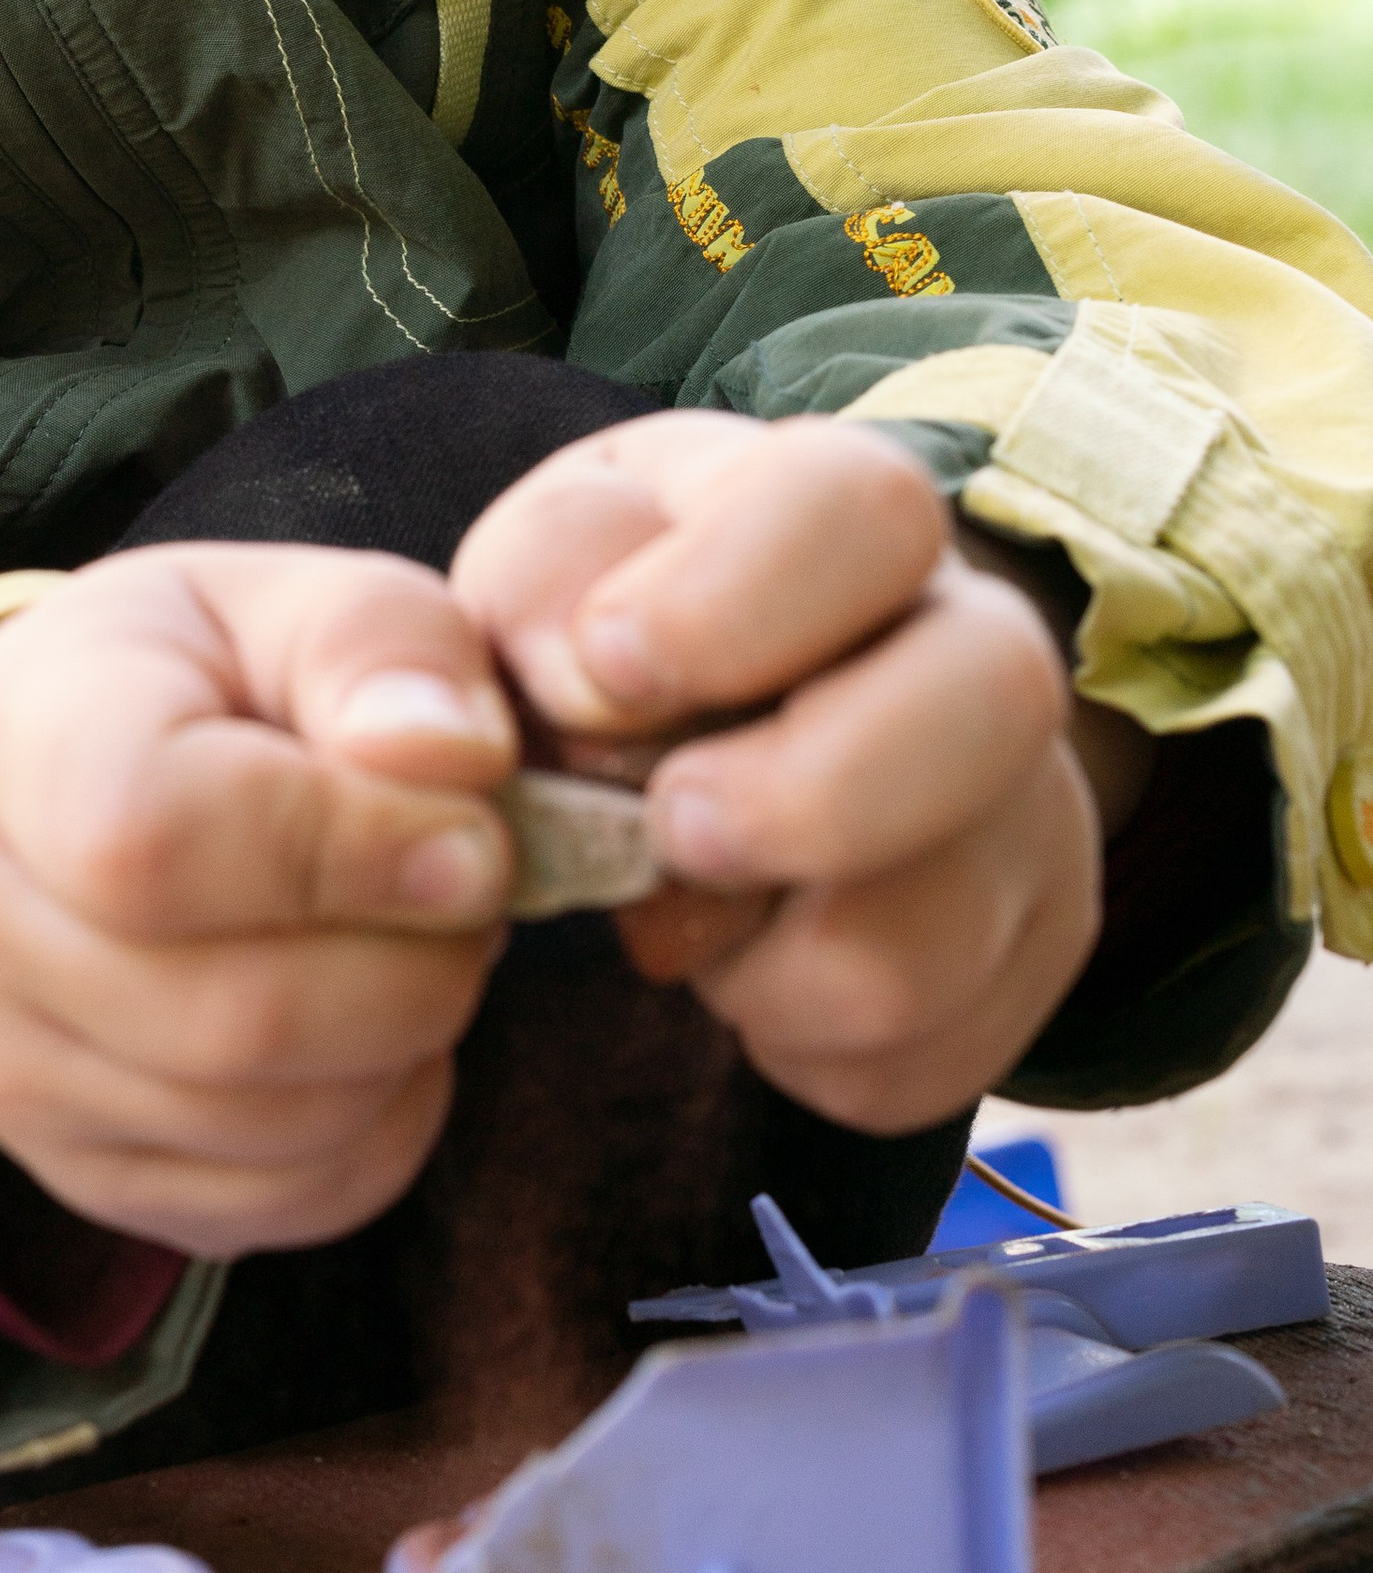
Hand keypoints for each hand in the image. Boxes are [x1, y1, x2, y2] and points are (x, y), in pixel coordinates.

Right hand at [0, 545, 519, 1255]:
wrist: (65, 783)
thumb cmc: (200, 683)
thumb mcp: (287, 602)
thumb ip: (380, 645)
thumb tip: (452, 759)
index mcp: (17, 740)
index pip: (156, 841)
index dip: (346, 852)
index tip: (470, 829)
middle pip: (234, 1019)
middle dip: (417, 962)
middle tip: (474, 884)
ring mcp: (9, 1072)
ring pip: (274, 1126)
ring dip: (412, 1041)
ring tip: (418, 937)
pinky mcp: (84, 1175)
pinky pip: (290, 1201)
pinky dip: (384, 1123)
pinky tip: (376, 1025)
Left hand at [449, 414, 1101, 1135]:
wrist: (730, 718)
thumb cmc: (622, 619)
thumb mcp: (555, 562)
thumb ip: (544, 584)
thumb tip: (584, 679)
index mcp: (850, 512)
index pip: (864, 511)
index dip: (726, 605)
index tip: (605, 670)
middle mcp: (976, 647)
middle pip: (997, 699)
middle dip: (802, 798)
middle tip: (669, 829)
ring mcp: (1026, 811)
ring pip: (934, 940)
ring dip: (761, 965)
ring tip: (685, 913)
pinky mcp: (1023, 958)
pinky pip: (912, 1062)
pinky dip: (792, 1044)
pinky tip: (750, 966)